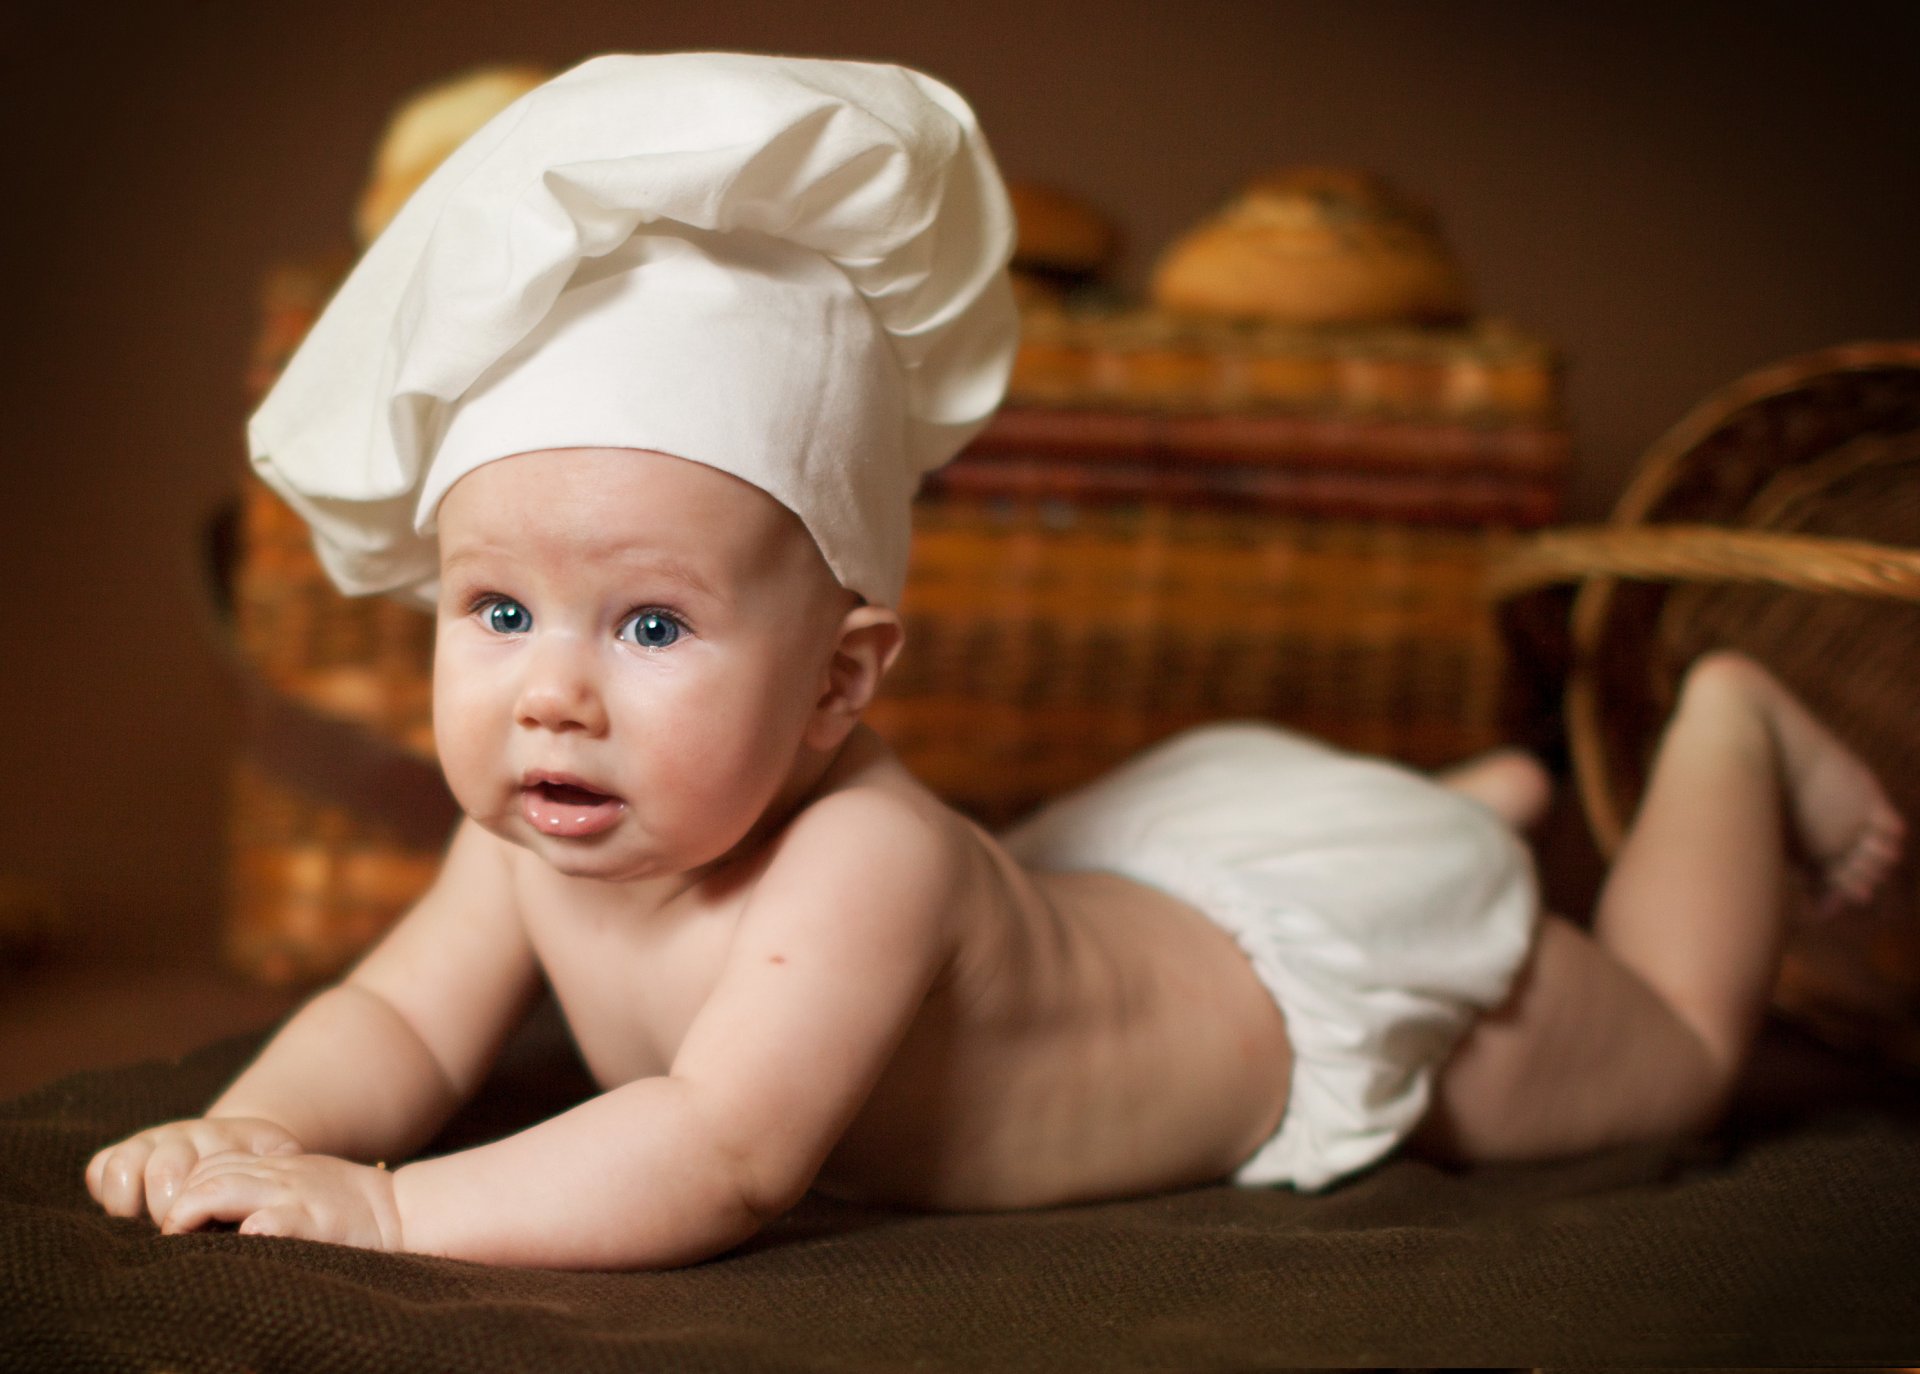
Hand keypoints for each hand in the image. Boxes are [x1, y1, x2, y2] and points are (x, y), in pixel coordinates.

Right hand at [87, 1117, 302, 1226]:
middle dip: (167, 1211)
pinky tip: (125, 1214)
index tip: (205, 1234)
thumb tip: (262, 1223)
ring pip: (121, 1165)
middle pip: (162, 1171)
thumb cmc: (265, 1167)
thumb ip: (277, 1181)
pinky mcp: (125, 1152)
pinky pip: (100, 1167)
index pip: (202, 1176)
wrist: (243, 1140)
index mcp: (223, 1140)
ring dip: (127, 1205)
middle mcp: (184, 1135)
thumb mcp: (282, 1166)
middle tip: (176, 1236)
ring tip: (142, 1228)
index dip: (199, 1212)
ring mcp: (151, 1141)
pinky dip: (103, 1191)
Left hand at [162, 1151, 405, 1252]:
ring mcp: (294, 1197)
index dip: (188, 1189)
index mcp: (276, 1167)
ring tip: (186, 1244)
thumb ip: (268, 1187)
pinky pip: (267, 1221)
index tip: (184, 1224)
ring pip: (220, 1191)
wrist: (401, 1209)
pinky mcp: (312, 1222)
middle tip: (174, 1239)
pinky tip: (240, 1244)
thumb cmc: (349, 1206)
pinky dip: (244, 1233)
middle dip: (178, 1208)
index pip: (212, 1164)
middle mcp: (279, 1176)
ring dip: (191, 1217)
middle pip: (206, 1176)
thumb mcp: (304, 1184)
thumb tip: (223, 1213)